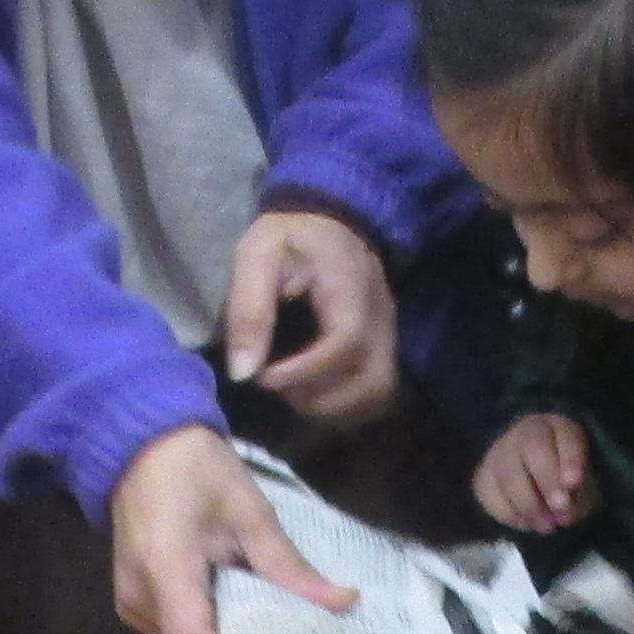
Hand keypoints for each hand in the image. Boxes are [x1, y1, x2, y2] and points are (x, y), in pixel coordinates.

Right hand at [106, 419, 347, 633]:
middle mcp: (137, 597)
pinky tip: (240, 616)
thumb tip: (345, 603)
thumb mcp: (251, 513)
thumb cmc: (197, 469)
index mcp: (163, 567)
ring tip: (270, 632)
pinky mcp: (132, 603)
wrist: (144, 446)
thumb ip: (290, 567)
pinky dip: (209, 632)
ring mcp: (130, 604)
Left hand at [222, 208, 398, 429]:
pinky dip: (346, 408)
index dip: (305, 371)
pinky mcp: (386, 349)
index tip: (263, 378)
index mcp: (351, 286)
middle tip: (278, 389)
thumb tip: (243, 372)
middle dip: (320, 399)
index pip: (346, 341)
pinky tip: (313, 397)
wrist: (330, 224)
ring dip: (335, 409)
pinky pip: (377, 394)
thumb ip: (248, 309)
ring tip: (294, 395)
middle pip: (372, 381)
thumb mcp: (258, 255)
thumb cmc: (291, 238)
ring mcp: (389, 335)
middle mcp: (382, 315)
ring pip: (378, 394)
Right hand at [474, 409, 593, 533]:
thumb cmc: (567, 482)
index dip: (570, 458)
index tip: (573, 483)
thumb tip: (563, 510)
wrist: (535, 483)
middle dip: (547, 481)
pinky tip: (526, 523)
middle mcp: (527, 432)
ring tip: (547, 526)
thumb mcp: (586, 486)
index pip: (565, 436)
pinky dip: (509, 515)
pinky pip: (490, 496)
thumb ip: (580, 493)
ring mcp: (500, 452)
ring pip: (507, 474)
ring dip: (528, 505)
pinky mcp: (483, 477)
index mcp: (560, 428)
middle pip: (533, 448)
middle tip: (560, 509)